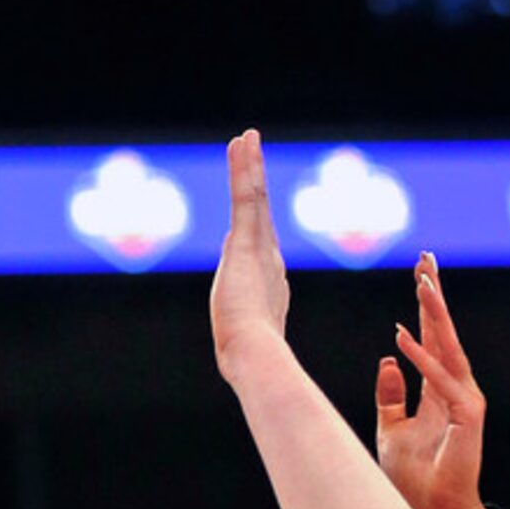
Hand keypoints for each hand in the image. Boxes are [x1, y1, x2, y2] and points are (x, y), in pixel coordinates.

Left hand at [210, 130, 290, 380]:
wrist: (252, 350)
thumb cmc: (251, 356)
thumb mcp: (248, 345)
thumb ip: (252, 345)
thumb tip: (253, 370)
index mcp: (266, 279)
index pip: (258, 241)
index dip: (257, 219)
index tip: (254, 203)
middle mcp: (266, 257)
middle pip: (258, 211)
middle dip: (254, 181)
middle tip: (250, 150)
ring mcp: (258, 247)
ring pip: (254, 196)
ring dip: (249, 165)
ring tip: (245, 137)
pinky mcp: (247, 239)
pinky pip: (247, 195)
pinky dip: (245, 167)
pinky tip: (243, 143)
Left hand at [375, 252, 491, 508]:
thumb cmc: (412, 475)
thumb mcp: (391, 429)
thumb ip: (390, 395)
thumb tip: (387, 359)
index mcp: (438, 388)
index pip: (432, 338)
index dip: (425, 307)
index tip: (419, 273)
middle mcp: (456, 387)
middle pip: (444, 333)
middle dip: (434, 296)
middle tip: (425, 259)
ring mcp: (466, 399)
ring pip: (448, 347)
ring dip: (433, 315)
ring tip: (420, 283)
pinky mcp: (468, 415)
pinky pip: (441, 381)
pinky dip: (422, 359)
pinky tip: (404, 337)